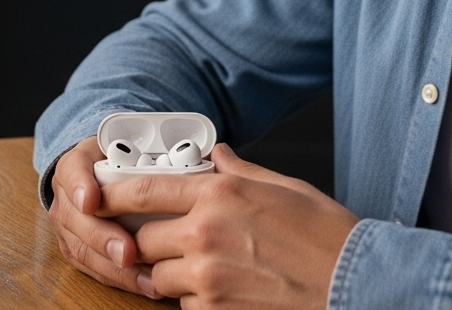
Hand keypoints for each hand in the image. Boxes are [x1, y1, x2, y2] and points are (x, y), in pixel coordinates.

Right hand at [48, 136, 156, 297]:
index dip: (80, 186)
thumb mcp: (125, 144)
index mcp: (76, 164)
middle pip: (76, 218)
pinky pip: (93, 268)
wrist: (93, 173)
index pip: (73, 170)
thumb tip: (198, 157)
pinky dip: (119, 278)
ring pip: (83, 249)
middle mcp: (66, 196)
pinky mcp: (75, 248)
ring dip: (113, 265)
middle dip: (103, 237)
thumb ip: (146, 150)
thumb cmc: (117, 159)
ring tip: (144, 275)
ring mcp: (67, 225)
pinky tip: (143, 283)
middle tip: (127, 251)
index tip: (92, 200)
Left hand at [99, 144, 358, 309]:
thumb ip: (238, 171)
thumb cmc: (323, 233)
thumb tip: (217, 155)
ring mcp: (207, 277)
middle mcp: (204, 233)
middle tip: (169, 240)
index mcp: (218, 193)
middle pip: (145, 239)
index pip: (145, 188)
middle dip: (151, 241)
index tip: (99, 193)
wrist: (352, 283)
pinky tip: (227, 288)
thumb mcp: (280, 186)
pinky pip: (185, 306)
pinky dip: (196, 299)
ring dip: (172, 274)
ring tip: (208, 267)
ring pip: (159, 278)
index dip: (115, 190)